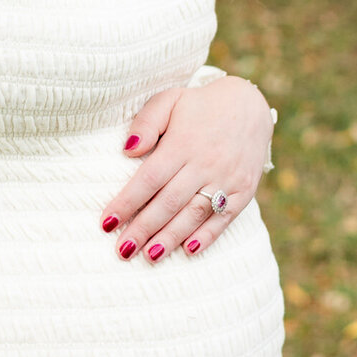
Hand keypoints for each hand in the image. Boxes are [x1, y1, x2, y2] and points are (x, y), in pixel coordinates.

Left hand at [100, 76, 272, 264]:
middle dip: (144, 229)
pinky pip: (225, 218)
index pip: (149, 179)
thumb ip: (146, 122)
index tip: (107, 222)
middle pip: (169, 202)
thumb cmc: (199, 106)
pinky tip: (189, 251)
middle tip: (122, 250)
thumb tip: (128, 150)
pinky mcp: (245, 191)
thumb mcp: (169, 100)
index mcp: (182, 143)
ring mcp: (227, 179)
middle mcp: (205, 164)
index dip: (127, 202)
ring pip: (195, 214)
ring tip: (149, 256)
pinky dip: (208, 236)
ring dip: (171, 237)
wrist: (249, 105)